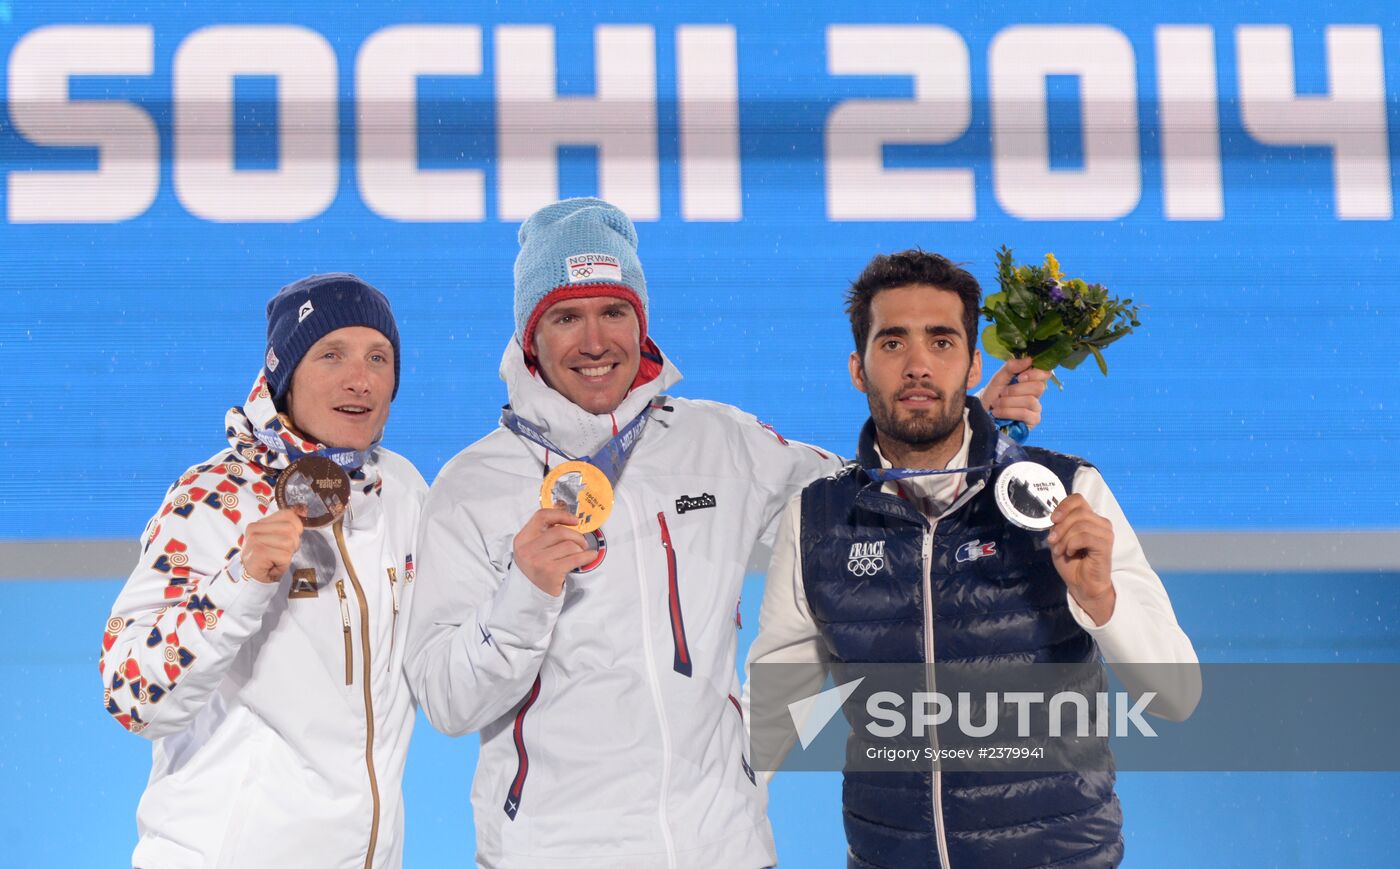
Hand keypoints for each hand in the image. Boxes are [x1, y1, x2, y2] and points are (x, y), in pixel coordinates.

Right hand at [241, 506, 305, 583]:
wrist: (251, 581)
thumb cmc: (266, 561)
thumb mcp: (276, 540)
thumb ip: (287, 525)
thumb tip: (304, 509)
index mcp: (259, 524)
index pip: (288, 515)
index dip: (296, 528)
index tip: (289, 541)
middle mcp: (254, 529)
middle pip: (291, 529)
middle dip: (292, 544)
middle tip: (280, 554)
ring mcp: (255, 540)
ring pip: (289, 542)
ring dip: (287, 556)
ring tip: (276, 561)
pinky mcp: (259, 552)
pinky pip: (285, 555)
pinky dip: (283, 565)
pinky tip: (273, 567)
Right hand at [513, 507, 595, 596]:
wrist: (531, 593)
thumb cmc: (537, 566)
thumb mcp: (534, 547)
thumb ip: (545, 530)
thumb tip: (565, 510)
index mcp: (522, 539)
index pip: (541, 516)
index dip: (561, 515)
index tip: (575, 520)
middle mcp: (528, 549)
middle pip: (560, 531)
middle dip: (576, 536)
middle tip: (582, 543)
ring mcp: (538, 561)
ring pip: (569, 545)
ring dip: (581, 548)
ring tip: (582, 553)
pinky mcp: (551, 572)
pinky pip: (576, 558)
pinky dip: (587, 556)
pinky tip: (590, 556)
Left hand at [982, 358, 1048, 428]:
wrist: (983, 411)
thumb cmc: (993, 394)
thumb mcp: (999, 377)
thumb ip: (1012, 367)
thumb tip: (1029, 359)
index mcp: (1031, 380)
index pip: (1046, 373)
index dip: (1035, 374)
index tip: (1019, 377)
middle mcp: (1036, 394)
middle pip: (1038, 387)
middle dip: (1015, 390)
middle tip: (1002, 393)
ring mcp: (1036, 408)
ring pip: (1030, 401)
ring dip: (1008, 402)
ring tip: (996, 404)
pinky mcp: (1033, 421)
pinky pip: (1025, 414)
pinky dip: (1009, 412)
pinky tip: (998, 412)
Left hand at [1047, 494, 1115, 624]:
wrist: (1081, 585)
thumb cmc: (1072, 563)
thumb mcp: (1059, 540)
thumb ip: (1058, 526)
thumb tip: (1054, 518)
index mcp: (1089, 518)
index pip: (1078, 499)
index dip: (1063, 506)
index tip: (1052, 519)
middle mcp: (1100, 522)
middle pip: (1077, 512)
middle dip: (1060, 527)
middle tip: (1053, 542)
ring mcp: (1105, 533)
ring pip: (1080, 525)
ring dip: (1064, 539)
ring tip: (1061, 551)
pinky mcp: (1106, 544)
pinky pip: (1085, 536)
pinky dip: (1072, 544)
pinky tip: (1071, 553)